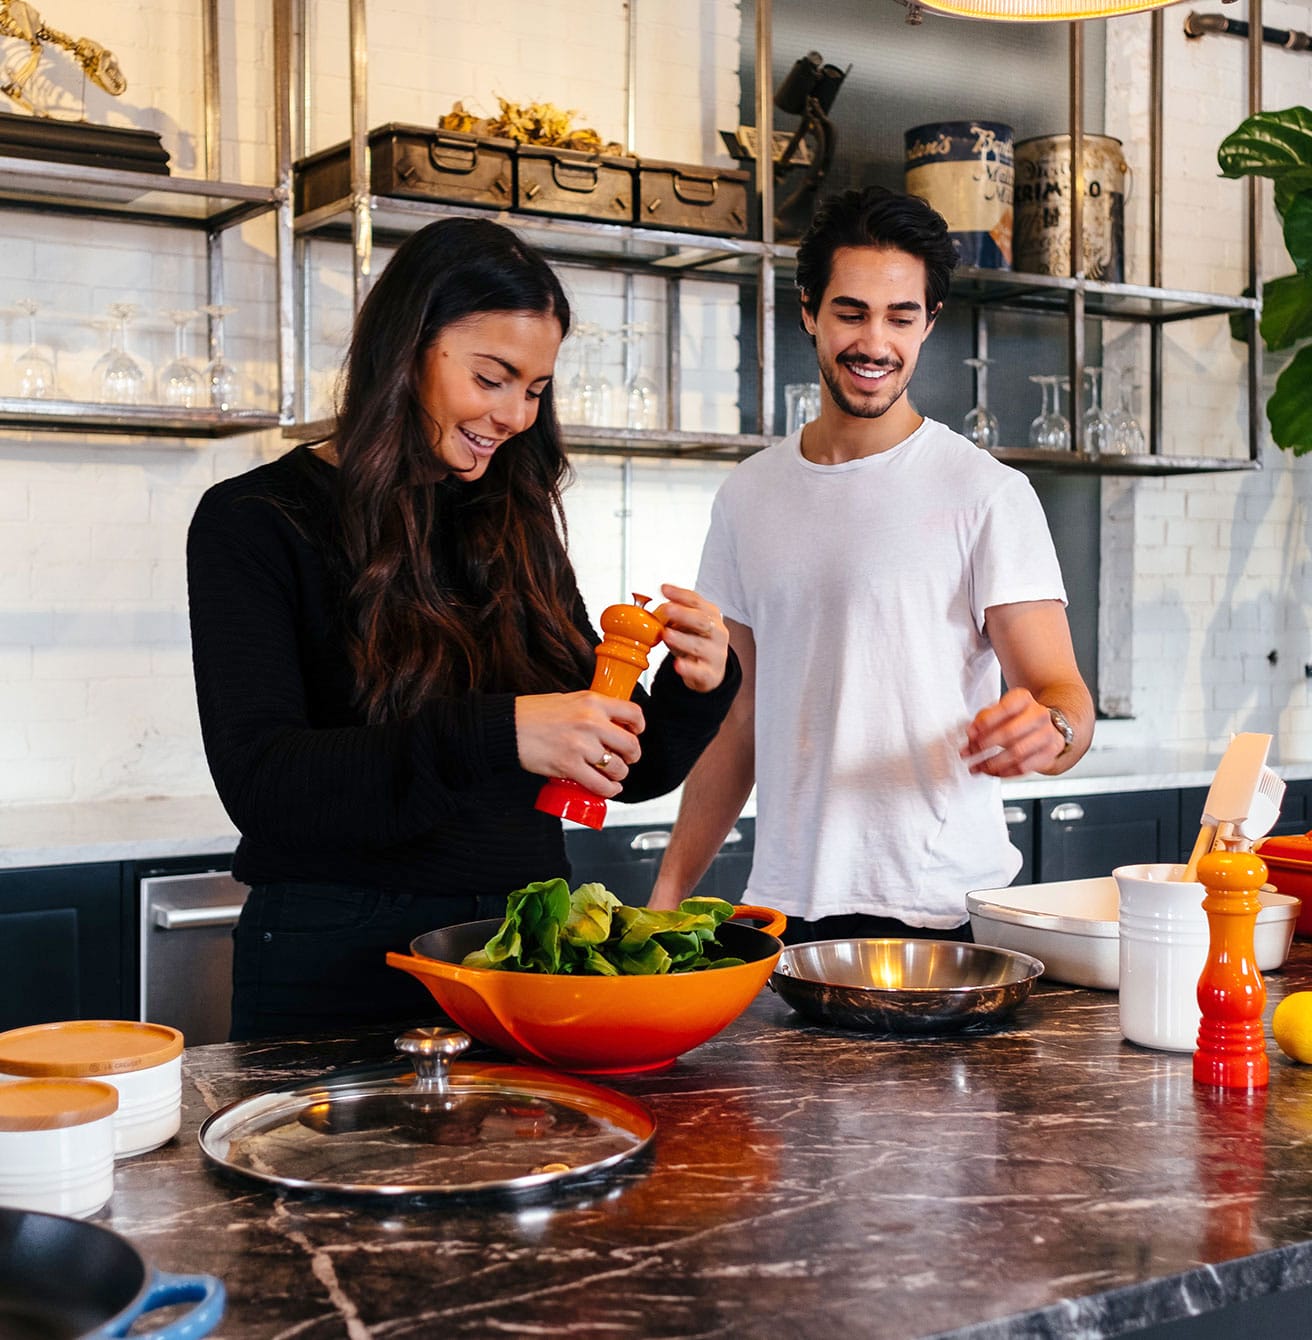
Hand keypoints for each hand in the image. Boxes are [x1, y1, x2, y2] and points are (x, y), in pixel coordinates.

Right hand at [515, 691, 643, 794]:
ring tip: (612, 774)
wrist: (507, 726)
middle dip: (632, 756)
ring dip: (619, 775)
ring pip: (617, 768)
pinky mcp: (569, 766)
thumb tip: (611, 723)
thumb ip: (591, 710)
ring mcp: (580, 745)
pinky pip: (600, 784)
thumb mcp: (570, 700)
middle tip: (626, 759)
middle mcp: (590, 722)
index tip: (635, 733)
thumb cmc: (534, 713)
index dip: (638, 727)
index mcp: (592, 701)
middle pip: (631, 745)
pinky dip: (608, 790)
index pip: (633, 713)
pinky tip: (608, 788)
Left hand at [654, 584, 729, 692]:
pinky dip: (688, 668)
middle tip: (667, 609)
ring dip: (682, 639)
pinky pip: (699, 671)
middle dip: (683, 614)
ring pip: (699, 645)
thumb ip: (675, 615)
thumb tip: (658, 606)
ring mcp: (715, 654)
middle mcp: (717, 633)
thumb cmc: (696, 643)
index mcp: (711, 616)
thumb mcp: (687, 625)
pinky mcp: (710, 674)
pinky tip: (678, 664)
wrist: (711, 671)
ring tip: (667, 634)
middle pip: (702, 621)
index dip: (680, 594)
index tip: (664, 589)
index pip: (696, 602)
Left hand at [961, 687, 1065, 777]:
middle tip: (969, 753)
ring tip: (977, 767)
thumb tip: (971, 732)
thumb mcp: (998, 710)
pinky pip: (1024, 767)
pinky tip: (992, 772)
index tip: (970, 733)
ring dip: (992, 763)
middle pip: (1010, 732)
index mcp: (1023, 699)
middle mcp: (1038, 715)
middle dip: (985, 745)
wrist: (1042, 726)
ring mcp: (1047, 734)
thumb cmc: (1015, 718)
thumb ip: (983, 719)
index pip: (1005, 709)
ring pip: (1017, 753)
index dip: (986, 722)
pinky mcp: (1049, 754)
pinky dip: (1004, 772)